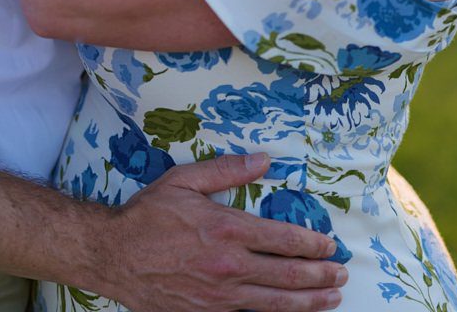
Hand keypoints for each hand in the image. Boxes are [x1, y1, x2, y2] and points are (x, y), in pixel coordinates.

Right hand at [98, 154, 346, 311]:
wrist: (114, 255)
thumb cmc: (148, 214)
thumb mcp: (184, 179)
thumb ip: (227, 169)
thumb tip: (264, 159)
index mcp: (226, 228)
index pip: (282, 238)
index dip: (311, 243)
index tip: (330, 244)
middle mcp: (229, 266)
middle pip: (287, 275)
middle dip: (320, 275)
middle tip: (342, 273)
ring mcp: (219, 296)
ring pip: (275, 303)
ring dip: (309, 302)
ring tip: (332, 299)